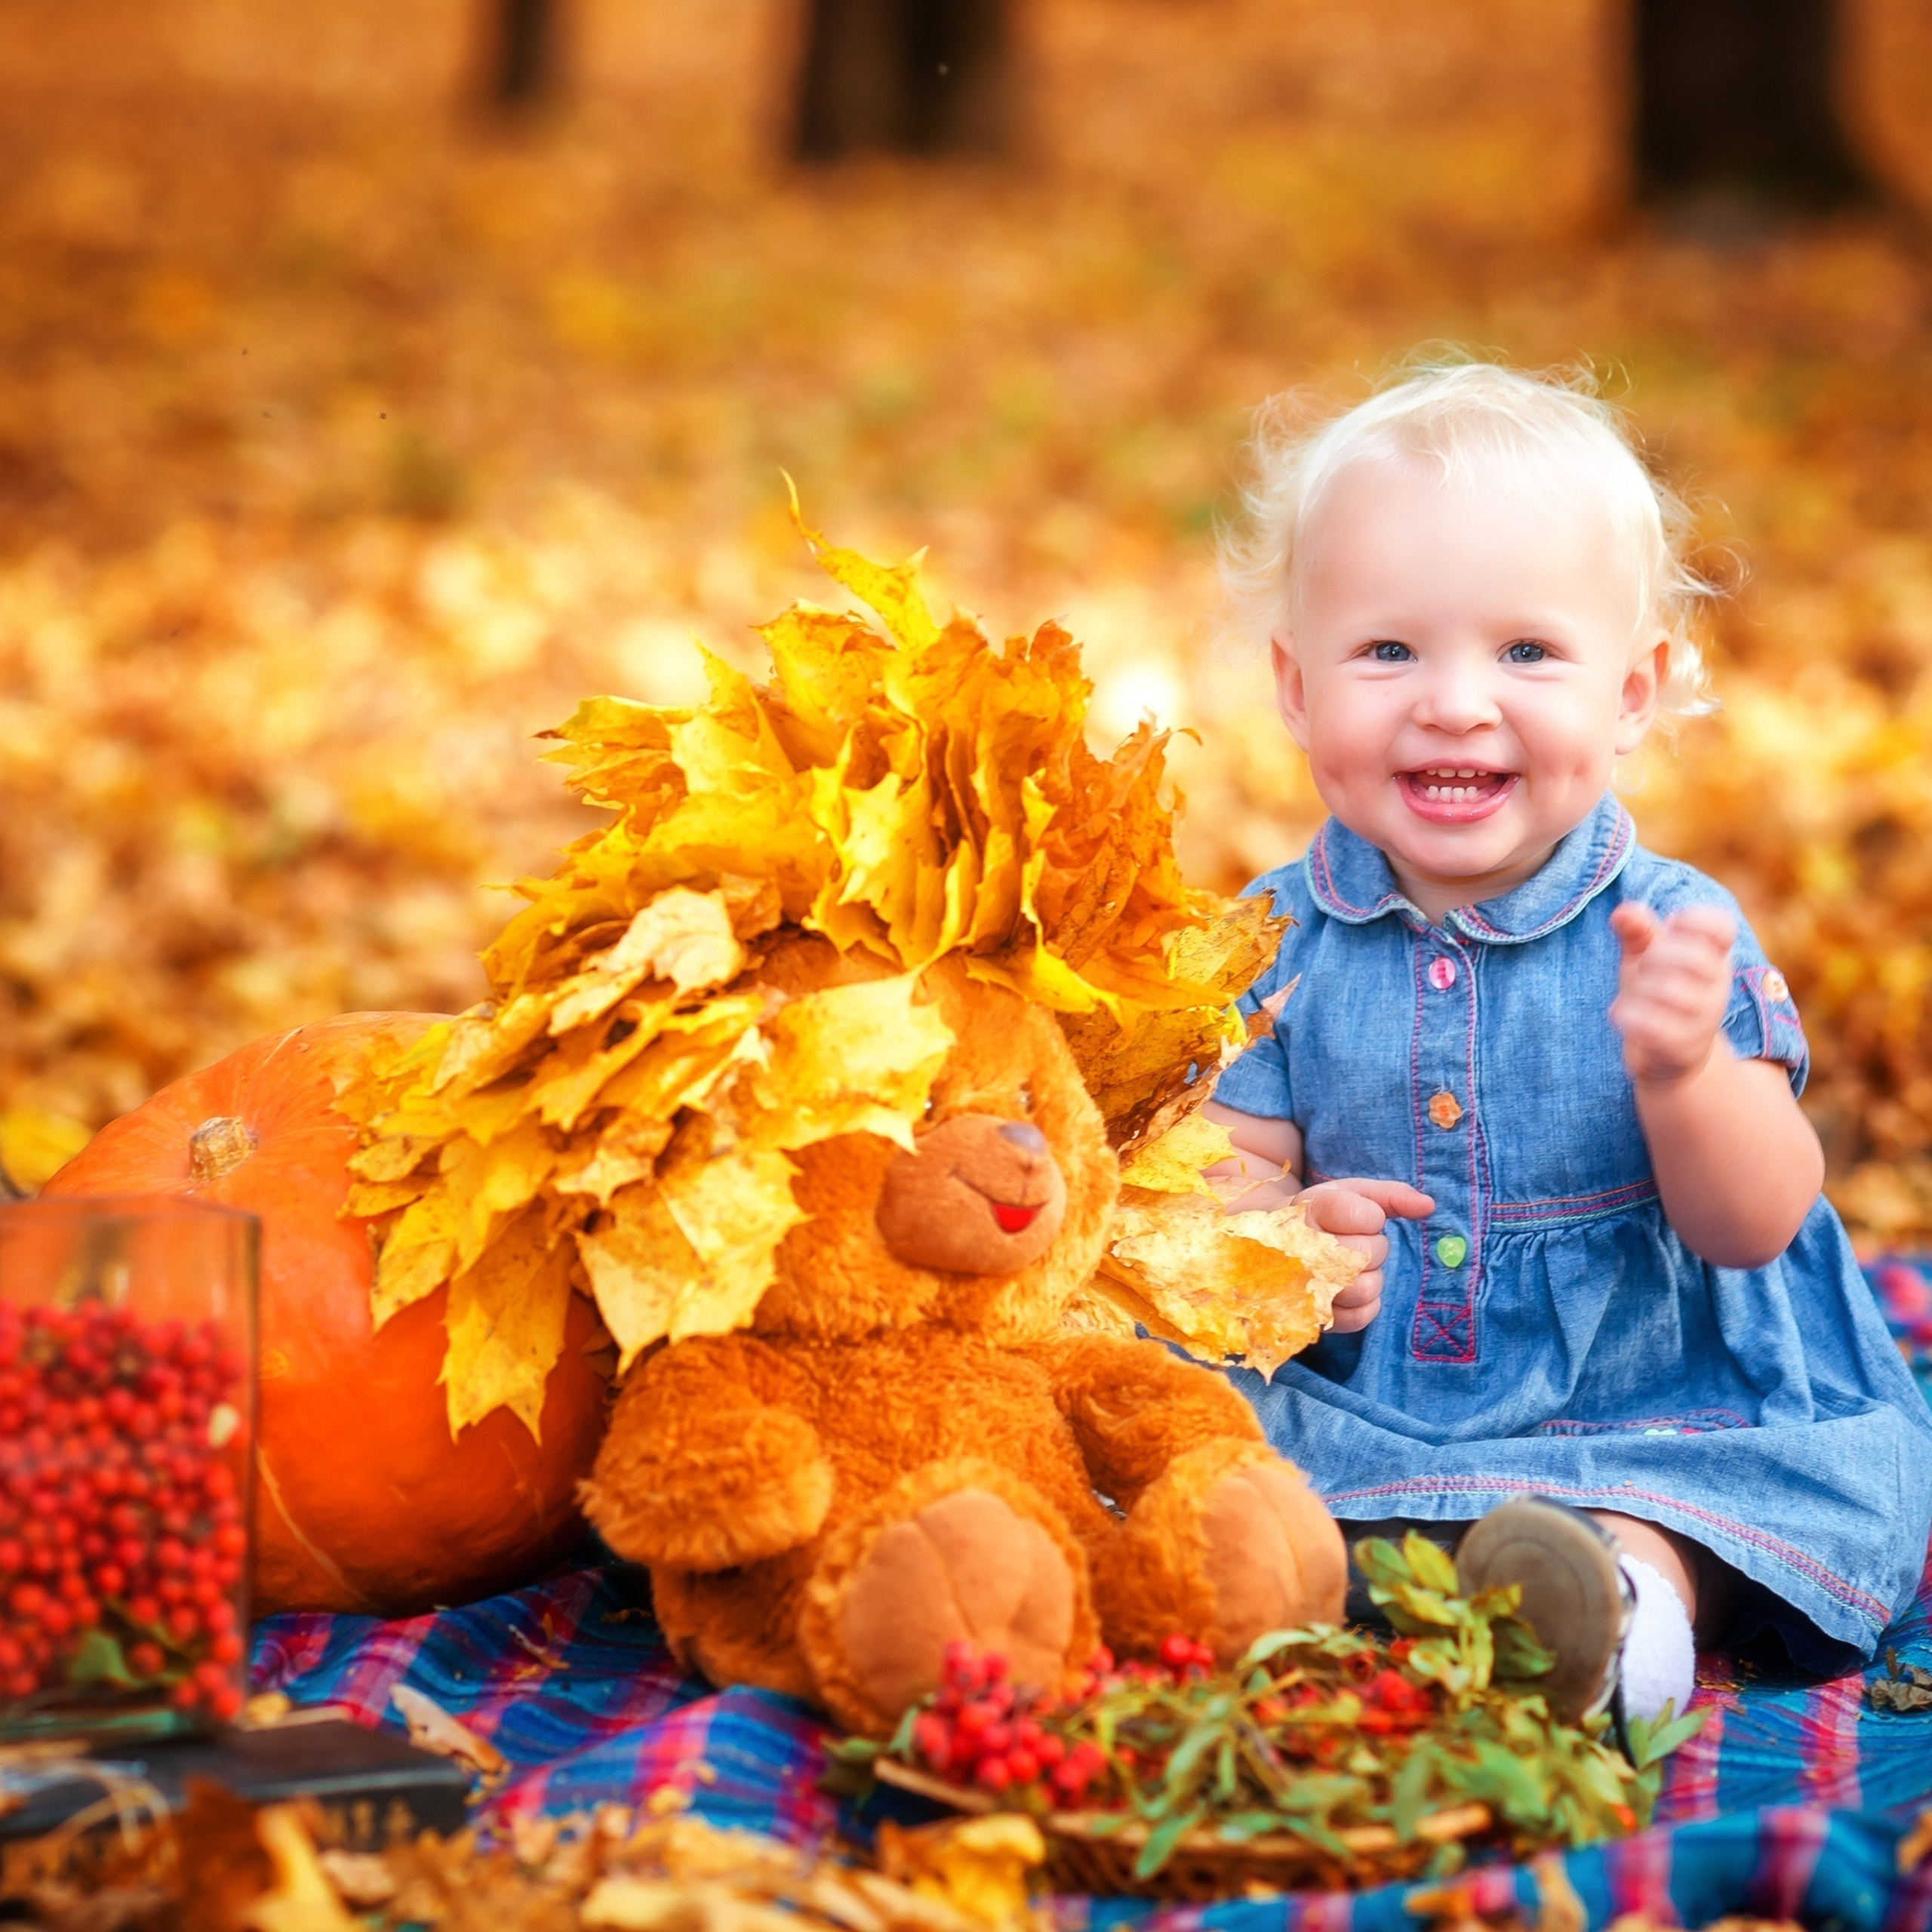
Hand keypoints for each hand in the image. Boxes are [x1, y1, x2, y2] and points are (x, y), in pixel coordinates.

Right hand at [1292, 1178, 1433, 1332]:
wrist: (1274, 1242)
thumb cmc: (1322, 1214)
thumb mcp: (1351, 1192)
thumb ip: (1391, 1195)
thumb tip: (1428, 1207)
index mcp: (1309, 1211)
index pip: (1363, 1216)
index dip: (1371, 1216)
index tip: (1356, 1215)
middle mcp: (1301, 1250)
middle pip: (1366, 1254)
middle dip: (1372, 1247)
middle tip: (1353, 1241)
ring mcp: (1303, 1287)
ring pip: (1364, 1288)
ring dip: (1369, 1276)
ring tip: (1351, 1266)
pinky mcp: (1313, 1316)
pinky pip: (1359, 1317)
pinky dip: (1366, 1303)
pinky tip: (1352, 1285)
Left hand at [1609, 903, 1735, 1084]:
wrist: (1668, 1056)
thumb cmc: (1658, 994)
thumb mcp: (1646, 957)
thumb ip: (1639, 931)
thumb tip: (1622, 912)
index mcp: (1715, 957)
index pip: (1722, 927)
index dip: (1693, 919)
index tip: (1671, 927)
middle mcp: (1716, 988)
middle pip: (1692, 957)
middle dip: (1656, 957)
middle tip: (1645, 968)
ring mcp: (1703, 1019)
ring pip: (1668, 991)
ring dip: (1638, 989)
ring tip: (1632, 996)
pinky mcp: (1682, 1047)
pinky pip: (1653, 1025)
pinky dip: (1629, 1015)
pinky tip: (1621, 1014)